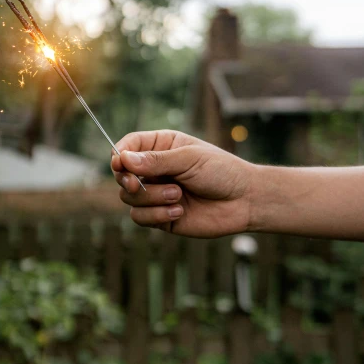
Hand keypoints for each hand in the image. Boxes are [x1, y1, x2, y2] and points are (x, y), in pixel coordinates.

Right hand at [111, 130, 255, 236]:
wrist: (244, 201)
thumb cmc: (221, 171)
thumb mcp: (189, 159)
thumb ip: (156, 160)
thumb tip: (123, 159)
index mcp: (162, 147)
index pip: (128, 146)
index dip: (118, 155)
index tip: (119, 163)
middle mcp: (155, 170)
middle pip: (122, 174)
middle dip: (127, 180)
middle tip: (135, 184)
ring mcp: (156, 193)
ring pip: (129, 198)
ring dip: (150, 198)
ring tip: (178, 197)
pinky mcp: (161, 216)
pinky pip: (141, 217)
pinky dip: (157, 215)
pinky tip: (179, 211)